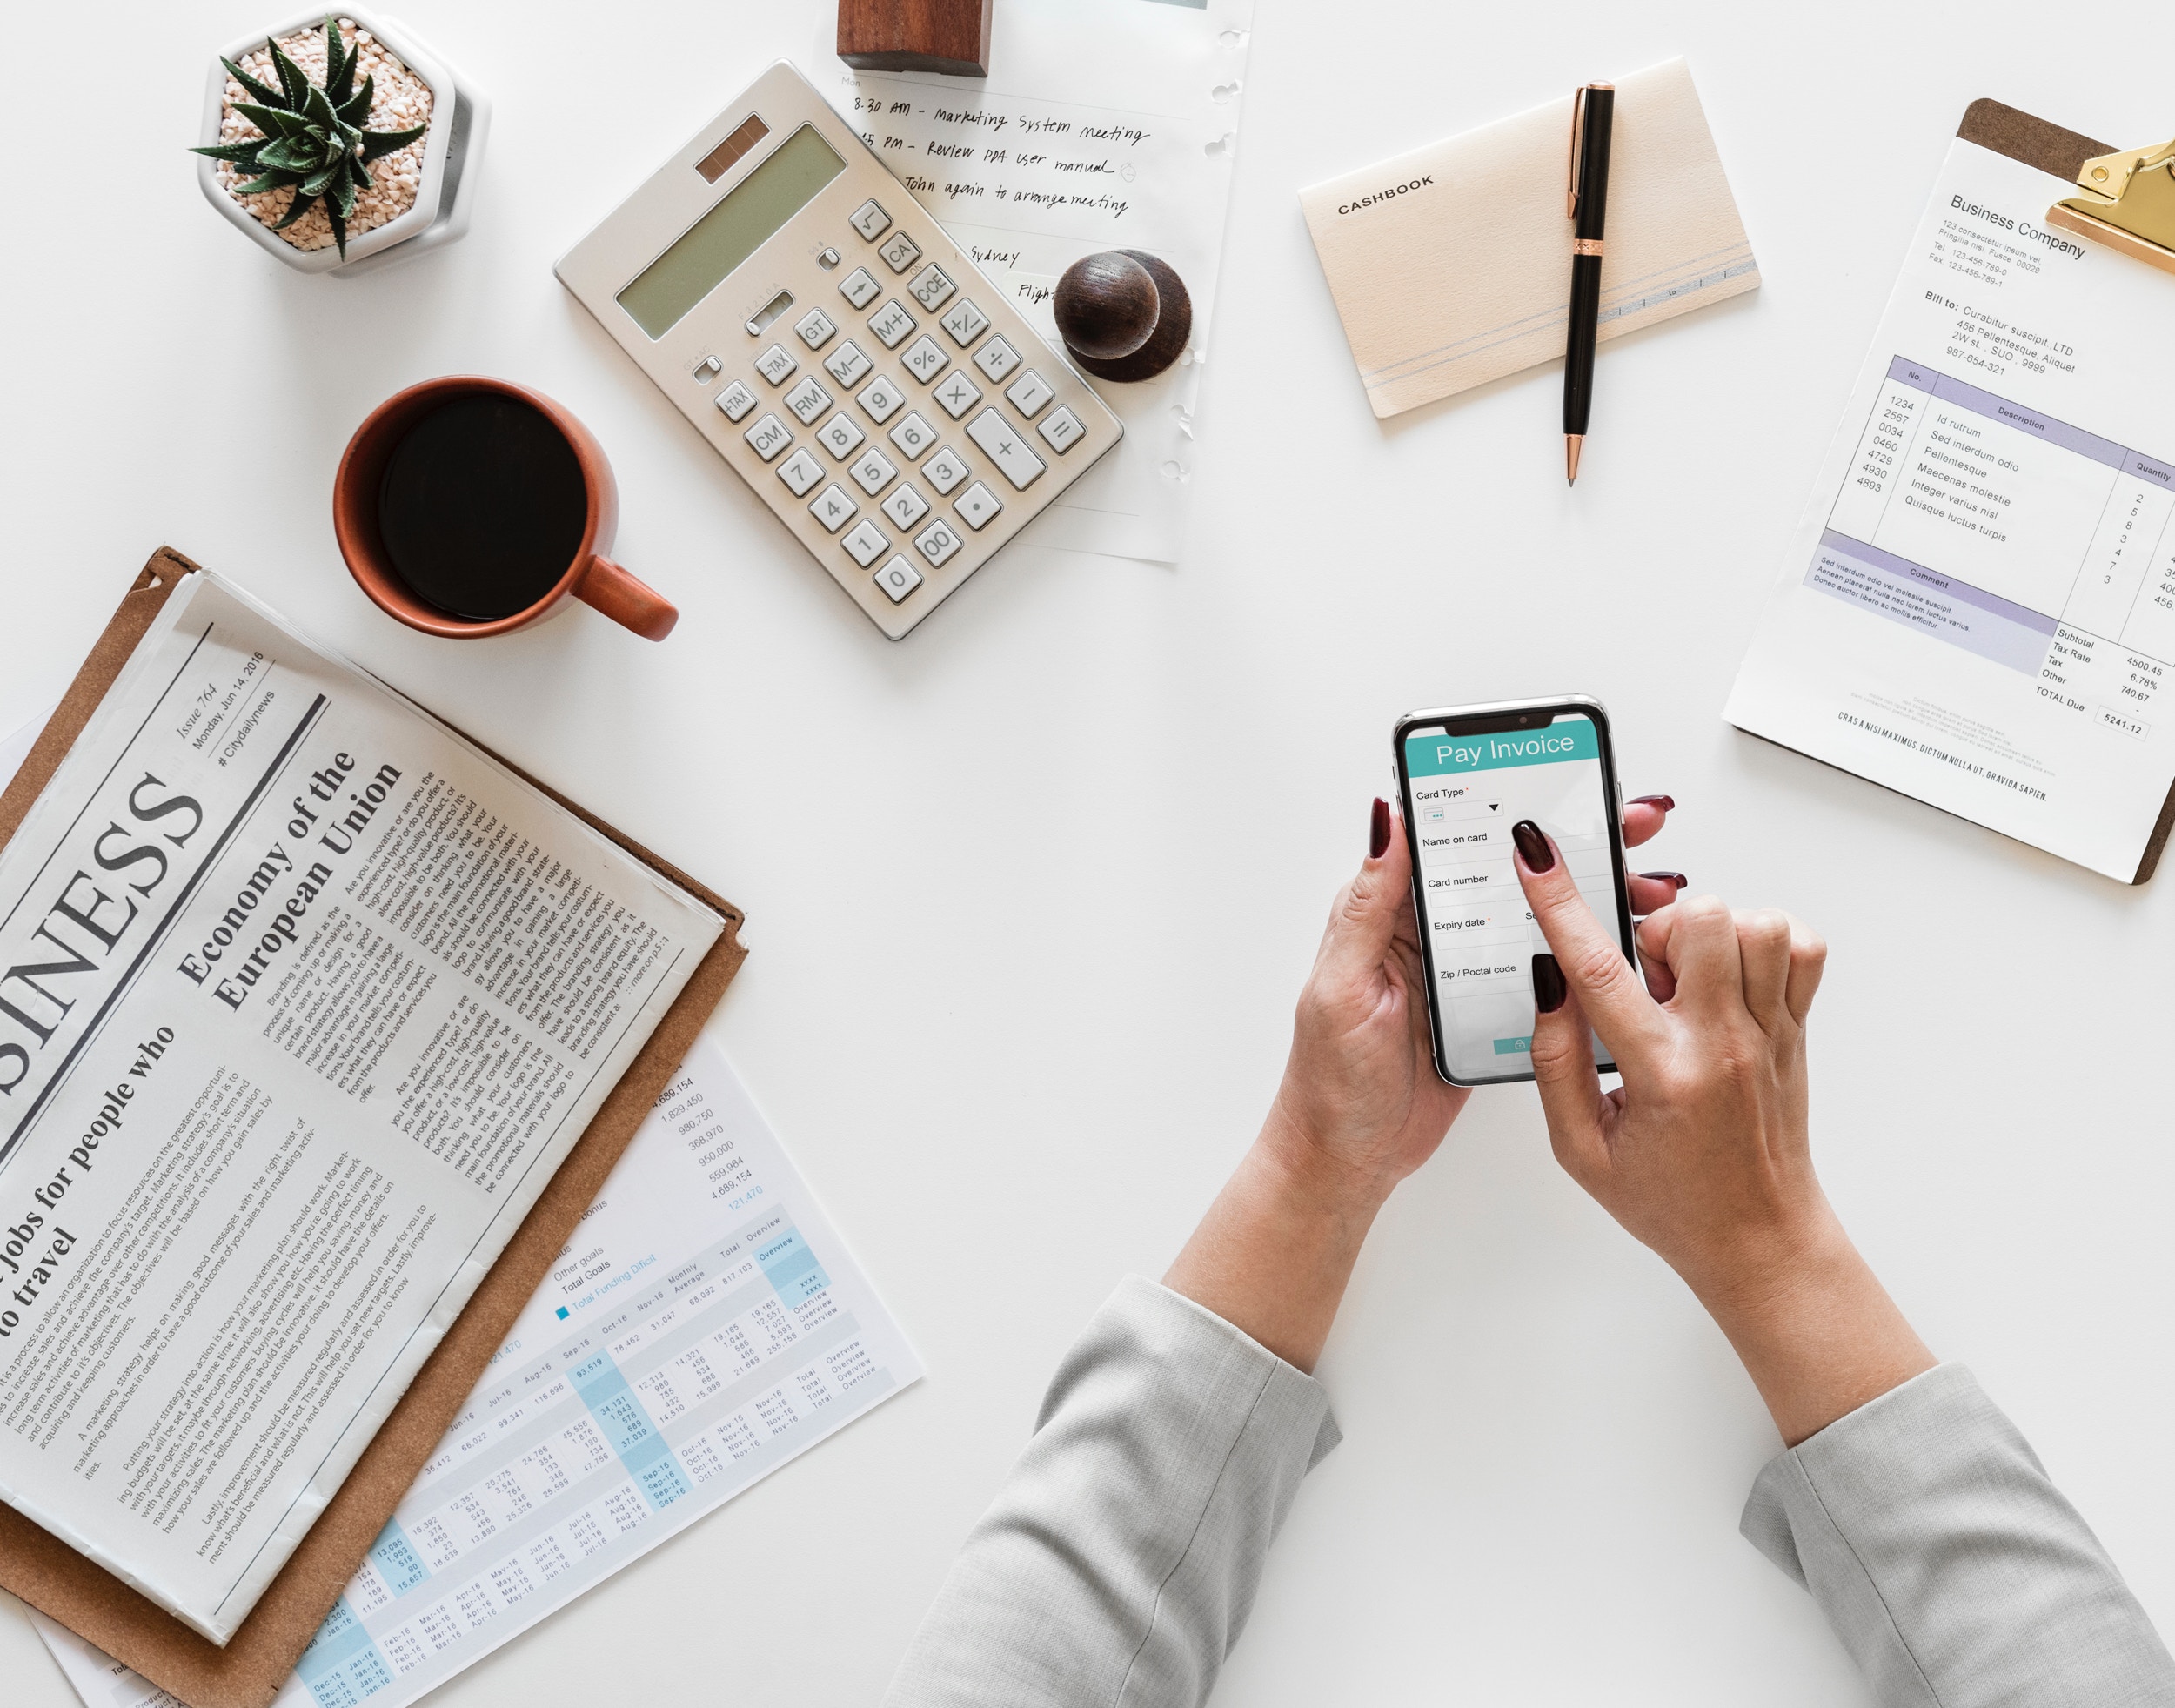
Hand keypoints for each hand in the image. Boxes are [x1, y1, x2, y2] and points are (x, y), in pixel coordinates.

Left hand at [1267, 793, 1679, 1198]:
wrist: (1349, 1159)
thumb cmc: (1330, 1079)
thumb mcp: (1344, 984)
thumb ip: (1368, 905)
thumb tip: (1385, 819)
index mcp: (1391, 912)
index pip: (1453, 838)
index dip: (1506, 805)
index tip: (1559, 781)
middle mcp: (1433, 932)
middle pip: (1509, 871)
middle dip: (1573, 842)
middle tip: (1631, 822)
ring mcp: (1468, 972)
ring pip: (1538, 918)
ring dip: (1593, 898)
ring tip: (1648, 885)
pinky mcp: (1494, 1012)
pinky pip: (1547, 972)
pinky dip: (1589, 956)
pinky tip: (1628, 946)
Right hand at [1512, 828, 1932, 1443]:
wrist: (1759, 1239)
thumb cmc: (1671, 1202)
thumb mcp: (1580, 1151)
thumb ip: (1555, 1063)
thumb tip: (1548, 984)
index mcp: (1662, 1075)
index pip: (1600, 970)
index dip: (1559, 904)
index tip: (1536, 854)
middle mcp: (1724, 1045)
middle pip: (1699, 921)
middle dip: (1655, 929)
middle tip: (1645, 977)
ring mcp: (1771, 1032)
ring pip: (1755, 922)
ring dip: (1710, 933)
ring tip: (1687, 980)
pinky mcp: (1798, 1028)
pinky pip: (1801, 947)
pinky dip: (1763, 941)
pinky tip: (1730, 977)